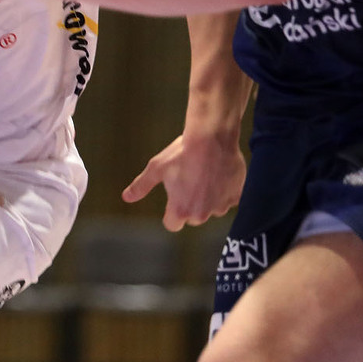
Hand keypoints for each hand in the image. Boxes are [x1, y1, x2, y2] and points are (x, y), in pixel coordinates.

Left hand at [122, 132, 245, 231]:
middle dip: (191, 203)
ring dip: (209, 197)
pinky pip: (230, 199)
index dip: (171, 212)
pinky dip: (226, 190)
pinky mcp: (236, 197)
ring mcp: (221, 206)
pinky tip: (220, 173)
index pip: (172, 224)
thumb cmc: (181, 152)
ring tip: (205, 173)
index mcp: (180, 210)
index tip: (174, 196)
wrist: (211, 137)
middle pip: (193, 217)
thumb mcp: (156, 168)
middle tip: (190, 179)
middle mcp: (202, 214)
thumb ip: (141, 186)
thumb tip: (126, 197)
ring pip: (213, 208)